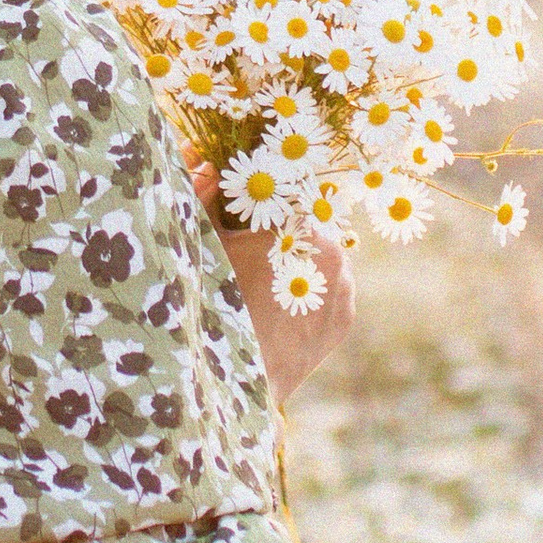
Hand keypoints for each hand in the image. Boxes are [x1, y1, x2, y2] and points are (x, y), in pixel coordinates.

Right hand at [179, 138, 355, 408]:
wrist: (234, 380)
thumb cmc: (209, 304)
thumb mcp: (199, 246)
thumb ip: (202, 198)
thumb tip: (205, 163)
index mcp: (295, 225)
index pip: (288, 195)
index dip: (267, 201)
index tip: (251, 208)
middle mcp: (328, 252)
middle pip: (307, 226)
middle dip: (284, 230)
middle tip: (256, 245)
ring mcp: (341, 287)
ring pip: (322, 257)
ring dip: (301, 258)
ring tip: (268, 275)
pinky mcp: (344, 317)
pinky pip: (331, 288)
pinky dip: (311, 289)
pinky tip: (282, 299)